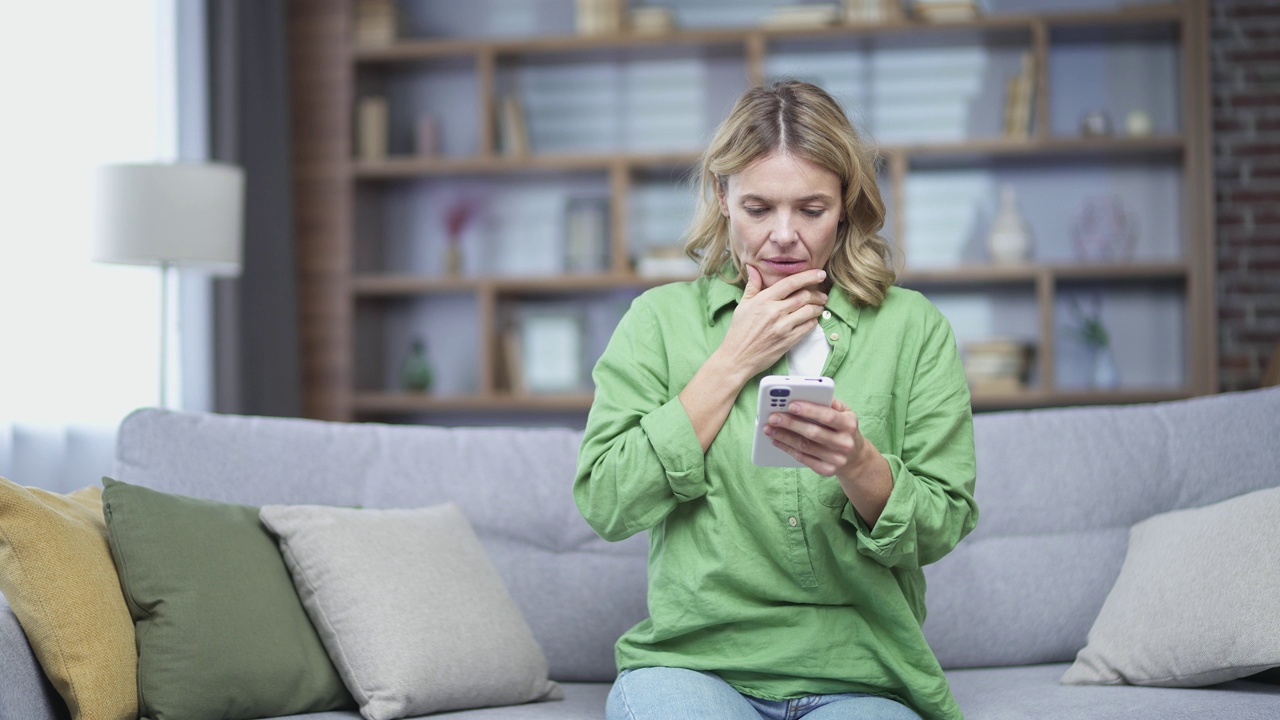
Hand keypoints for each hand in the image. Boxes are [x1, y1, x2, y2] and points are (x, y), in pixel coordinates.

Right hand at [718, 265, 828, 379]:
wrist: (738, 357)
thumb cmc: (739, 331)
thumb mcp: (743, 305)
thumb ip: (752, 286)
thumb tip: (753, 268)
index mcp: (764, 300)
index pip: (791, 283)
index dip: (808, 276)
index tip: (820, 273)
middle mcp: (775, 312)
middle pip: (804, 296)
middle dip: (817, 293)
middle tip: (822, 293)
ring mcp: (783, 327)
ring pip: (809, 311)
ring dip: (818, 307)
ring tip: (820, 306)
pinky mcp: (789, 340)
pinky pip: (808, 327)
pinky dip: (814, 321)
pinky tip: (812, 319)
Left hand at [763, 397, 893, 523]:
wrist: (855, 458)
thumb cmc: (844, 429)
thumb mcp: (845, 412)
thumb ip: (829, 402)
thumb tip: (806, 393)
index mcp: (849, 424)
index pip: (828, 416)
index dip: (809, 410)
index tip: (790, 405)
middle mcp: (844, 443)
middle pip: (813, 433)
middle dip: (790, 424)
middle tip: (773, 417)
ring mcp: (836, 459)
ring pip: (805, 446)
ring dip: (784, 437)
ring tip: (769, 428)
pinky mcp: (827, 470)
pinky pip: (803, 459)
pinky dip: (787, 449)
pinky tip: (777, 441)